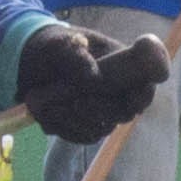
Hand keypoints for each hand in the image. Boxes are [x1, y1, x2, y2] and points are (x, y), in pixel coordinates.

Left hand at [14, 21, 168, 143]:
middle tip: (76, 103)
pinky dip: (63, 127)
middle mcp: (121, 88)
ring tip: (46, 104)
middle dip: (100, 109)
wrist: (30, 67)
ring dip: (73, 119)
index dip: (145, 90)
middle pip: (126, 111)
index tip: (134, 98)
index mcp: (123, 60)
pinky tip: (47, 113)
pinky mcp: (91, 125)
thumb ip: (73, 54)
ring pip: (103, 127)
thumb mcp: (56, 45)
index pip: (149, 77)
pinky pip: (84, 136)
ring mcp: (107, 109)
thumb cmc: (51, 48)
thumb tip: (92, 74)